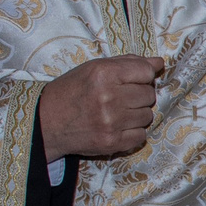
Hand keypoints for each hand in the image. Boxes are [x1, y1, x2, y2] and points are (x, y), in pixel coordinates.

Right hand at [39, 55, 167, 157]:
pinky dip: (132, 132)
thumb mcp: (94, 68)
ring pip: (147, 116)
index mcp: (103, 73)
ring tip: (116, 112)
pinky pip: (141, 136)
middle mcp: (109, 97)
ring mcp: (111, 122)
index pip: (146, 72)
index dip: (142, 76)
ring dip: (136, 114)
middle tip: (120, 97)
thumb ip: (128, 63)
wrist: (46, 122)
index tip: (132, 80)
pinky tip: (117, 127)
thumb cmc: (72, 91)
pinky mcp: (112, 142)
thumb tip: (159, 62)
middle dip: (138, 95)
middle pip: (149, 95)